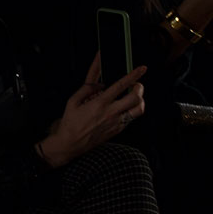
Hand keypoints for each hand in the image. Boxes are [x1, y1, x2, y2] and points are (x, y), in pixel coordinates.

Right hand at [40, 53, 147, 167]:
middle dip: (140, 88)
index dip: (133, 75)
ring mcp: (116, 122)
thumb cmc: (70, 123)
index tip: (141, 69)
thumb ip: (86, 89)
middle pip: (136, 98)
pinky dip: (132, 111)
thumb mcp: (72, 101)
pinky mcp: (118, 130)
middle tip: (137, 84)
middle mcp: (111, 113)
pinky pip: (132, 118)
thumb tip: (100, 84)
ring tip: (135, 96)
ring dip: (140, 101)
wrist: (70, 144)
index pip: (121, 86)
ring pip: (139, 110)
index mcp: (100, 103)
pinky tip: (125, 108)